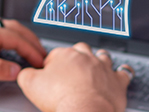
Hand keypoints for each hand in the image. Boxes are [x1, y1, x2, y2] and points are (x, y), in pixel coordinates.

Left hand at [0, 18, 46, 81]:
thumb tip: (15, 69)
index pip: (14, 37)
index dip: (30, 49)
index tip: (40, 61)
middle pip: (13, 29)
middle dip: (30, 40)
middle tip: (42, 53)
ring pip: (5, 31)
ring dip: (20, 40)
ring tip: (31, 51)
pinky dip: (10, 43)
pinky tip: (10, 51)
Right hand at [17, 42, 132, 111]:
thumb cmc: (61, 99)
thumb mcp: (30, 84)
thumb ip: (26, 74)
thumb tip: (25, 73)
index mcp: (64, 55)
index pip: (56, 55)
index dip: (52, 66)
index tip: (50, 76)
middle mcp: (85, 57)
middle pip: (80, 50)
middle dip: (76, 58)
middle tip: (71, 71)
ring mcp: (103, 68)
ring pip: (102, 56)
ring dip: (98, 60)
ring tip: (94, 67)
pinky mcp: (117, 81)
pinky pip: (123, 72)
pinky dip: (121, 73)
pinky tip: (118, 75)